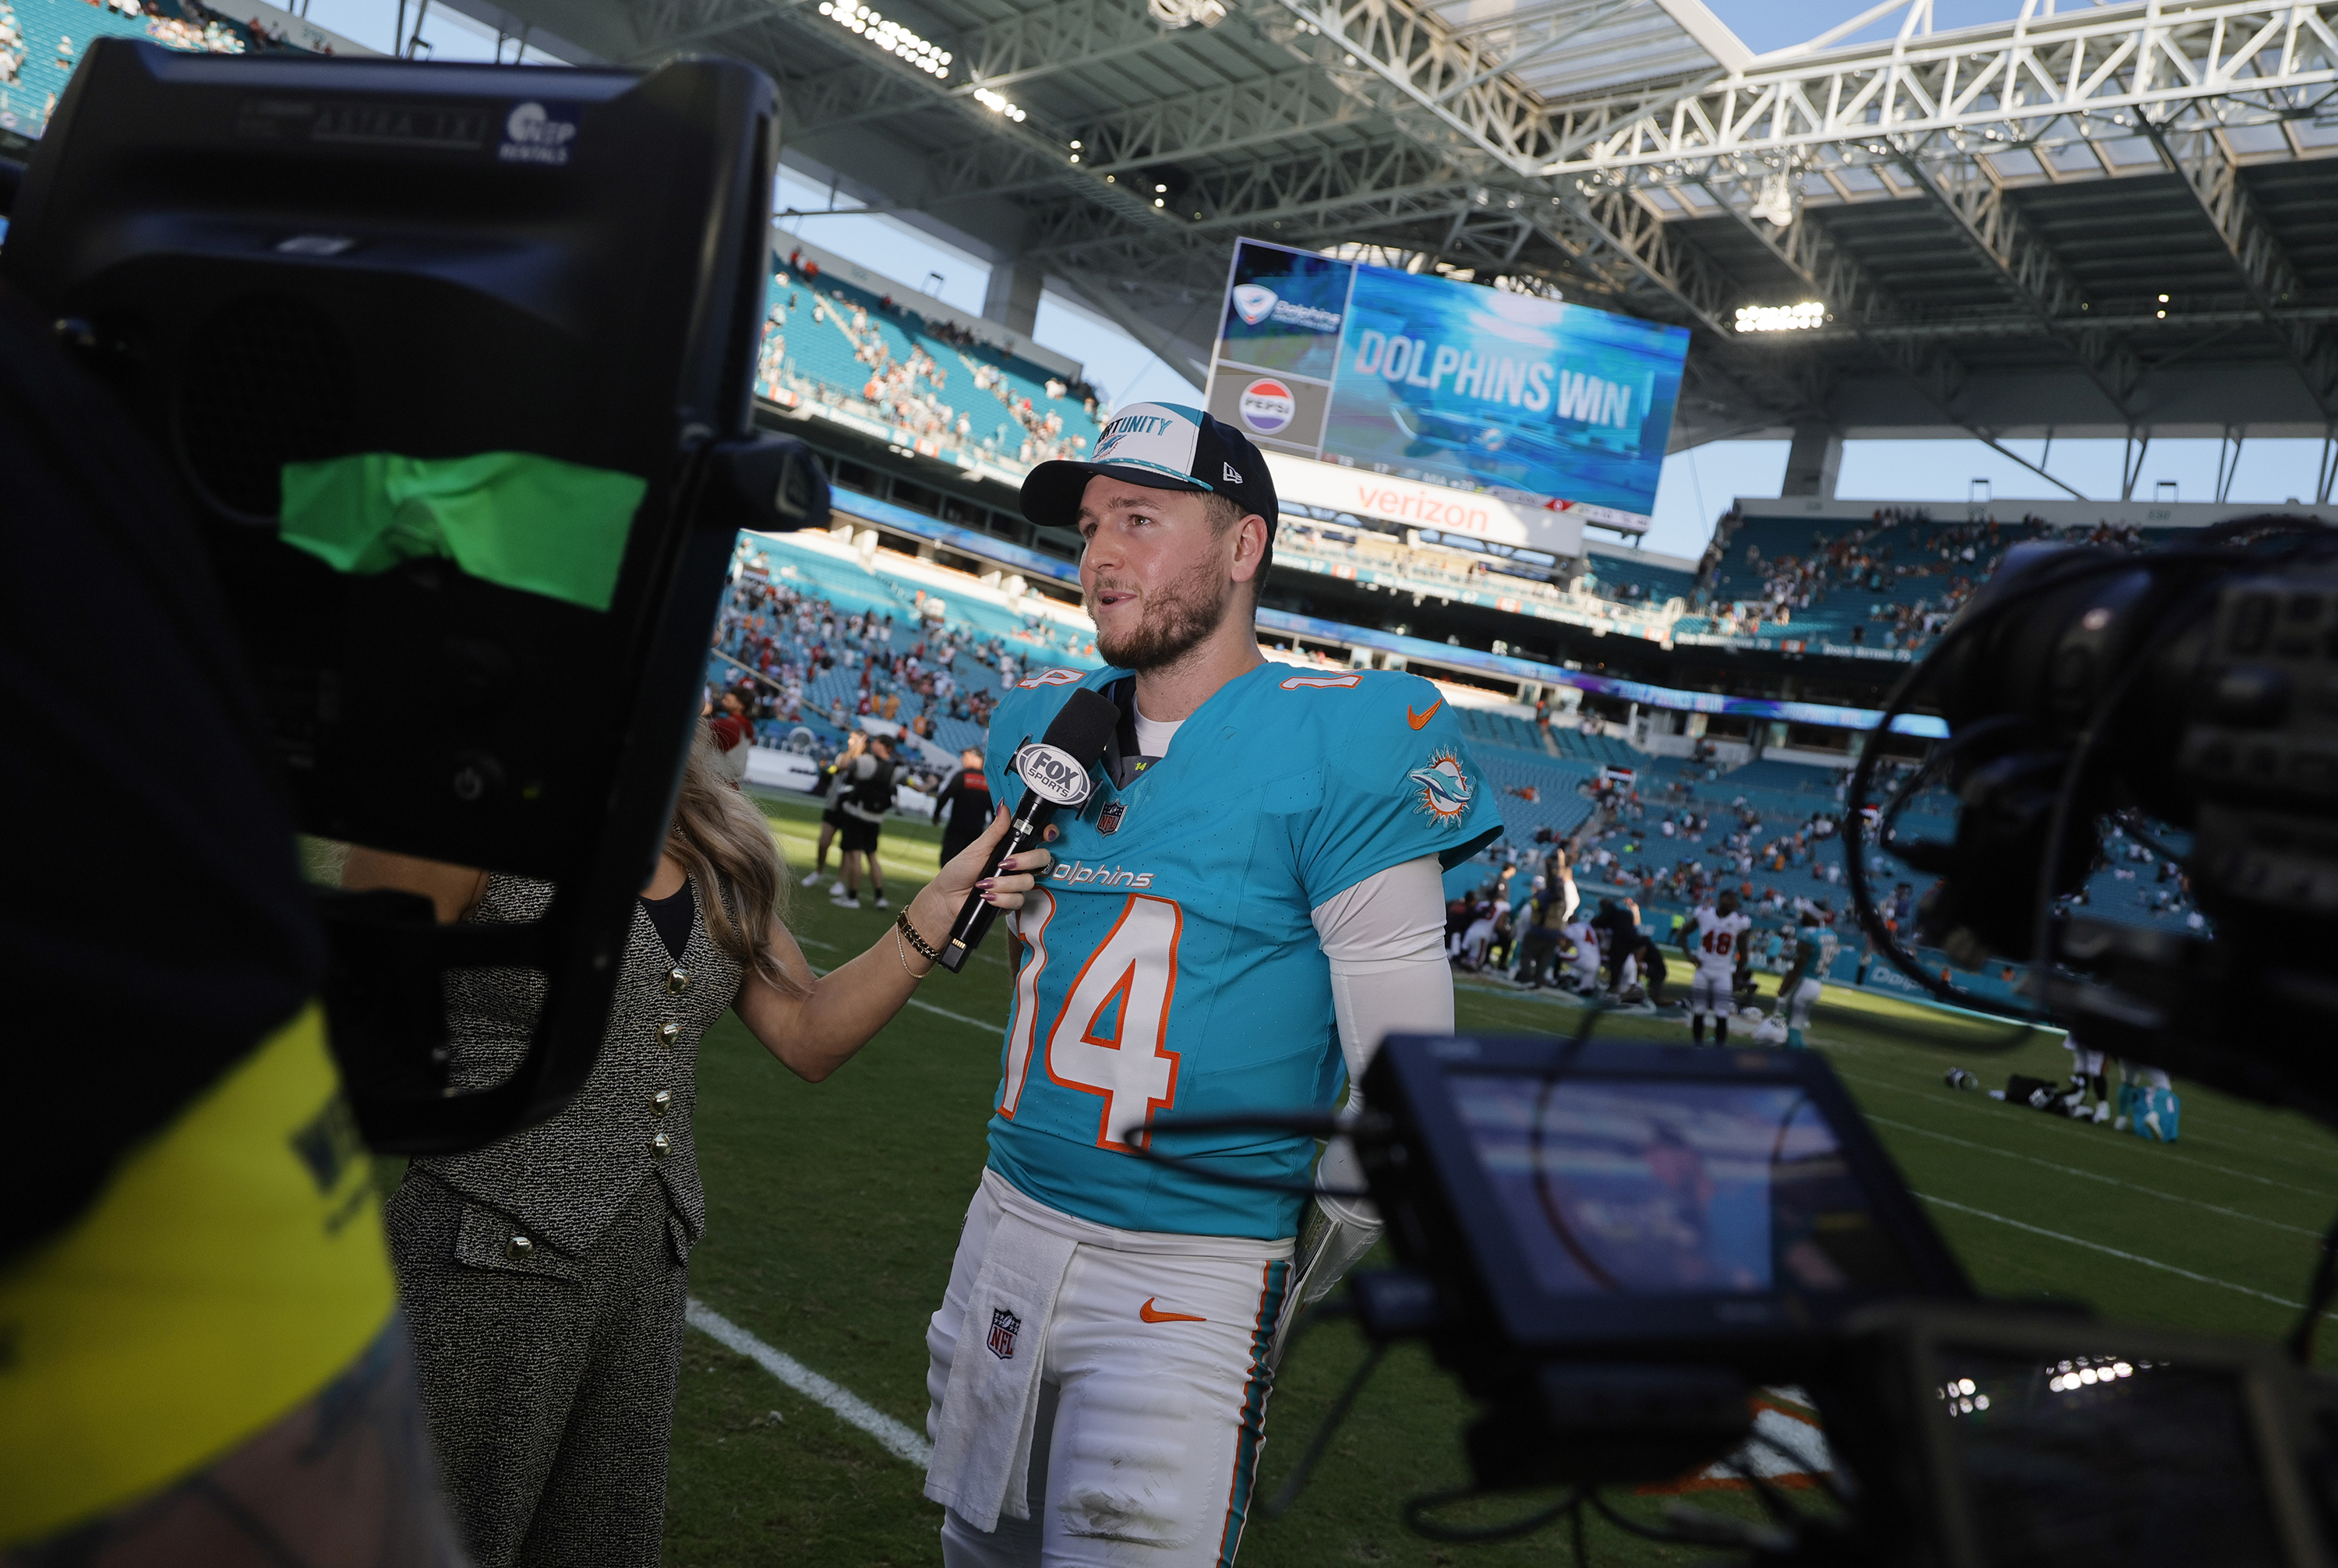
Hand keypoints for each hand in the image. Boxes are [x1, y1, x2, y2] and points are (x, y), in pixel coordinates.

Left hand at [933, 805, 1051, 910]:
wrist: (948, 898)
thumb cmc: (959, 871)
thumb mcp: (977, 847)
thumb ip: (995, 830)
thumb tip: (1004, 807)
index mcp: (1011, 848)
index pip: (1038, 838)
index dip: (1049, 834)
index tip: (1046, 835)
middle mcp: (1018, 865)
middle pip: (1042, 859)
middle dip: (1024, 861)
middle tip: (1003, 864)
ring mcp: (1016, 884)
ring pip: (1029, 882)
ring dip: (1004, 883)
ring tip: (985, 884)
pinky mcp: (1012, 901)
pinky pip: (1019, 900)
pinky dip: (1001, 898)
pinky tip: (987, 896)